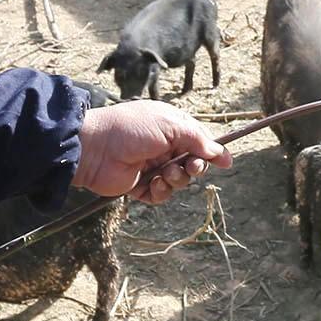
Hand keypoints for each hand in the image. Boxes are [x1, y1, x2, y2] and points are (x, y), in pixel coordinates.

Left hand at [73, 101, 230, 203]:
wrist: (95, 147)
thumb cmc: (131, 128)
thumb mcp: (171, 125)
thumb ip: (198, 139)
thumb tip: (223, 153)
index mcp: (171, 128)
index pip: (200, 142)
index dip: (213, 152)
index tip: (225, 163)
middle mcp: (164, 148)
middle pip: (193, 164)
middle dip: (194, 167)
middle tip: (188, 166)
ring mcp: (152, 167)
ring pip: (179, 181)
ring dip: (176, 179)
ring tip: (164, 173)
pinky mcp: (141, 186)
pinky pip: (161, 195)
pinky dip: (161, 192)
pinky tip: (153, 184)